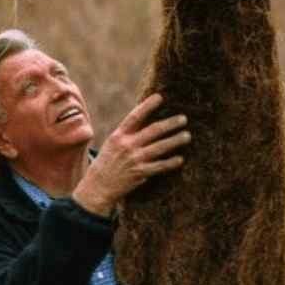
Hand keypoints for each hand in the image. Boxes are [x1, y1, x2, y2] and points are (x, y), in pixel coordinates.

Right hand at [72, 93, 189, 216]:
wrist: (97, 187)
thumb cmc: (106, 163)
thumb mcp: (112, 144)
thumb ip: (127, 134)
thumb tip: (145, 122)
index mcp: (119, 135)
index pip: (135, 116)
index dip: (147, 105)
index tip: (160, 97)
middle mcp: (127, 145)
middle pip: (153, 130)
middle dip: (170, 123)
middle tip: (183, 118)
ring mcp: (134, 159)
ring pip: (160, 147)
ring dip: (175, 140)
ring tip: (187, 136)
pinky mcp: (140, 173)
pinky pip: (160, 166)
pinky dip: (171, 162)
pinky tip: (180, 159)